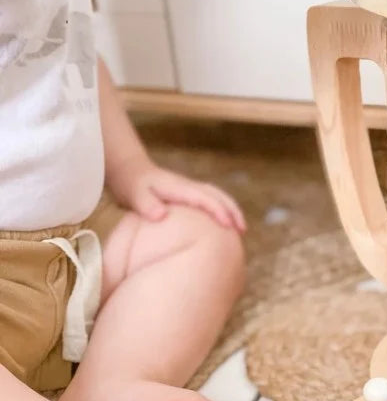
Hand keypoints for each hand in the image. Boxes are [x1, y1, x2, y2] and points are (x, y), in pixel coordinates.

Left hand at [109, 158, 246, 232]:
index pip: (205, 199)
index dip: (218, 211)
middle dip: (233, 211)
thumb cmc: (131, 185)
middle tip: (243, 230)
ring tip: (240, 229)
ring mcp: (190, 189)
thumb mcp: (134, 195)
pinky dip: (222, 210)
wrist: (130, 170)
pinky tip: (222, 226)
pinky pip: (211, 201)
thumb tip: (161, 216)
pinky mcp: (189, 194)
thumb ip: (146, 205)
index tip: (228, 226)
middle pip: (218, 195)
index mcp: (180, 188)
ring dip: (231, 210)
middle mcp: (189, 186)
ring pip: (218, 197)